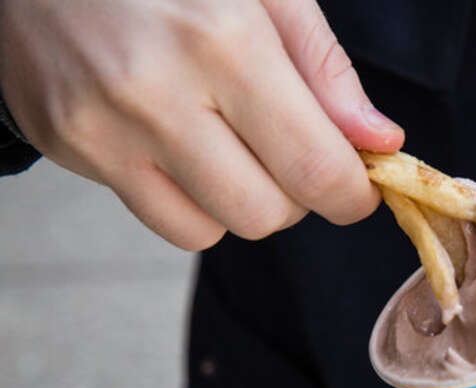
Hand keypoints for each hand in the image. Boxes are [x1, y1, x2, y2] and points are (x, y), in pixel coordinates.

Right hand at [0, 0, 403, 249]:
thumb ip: (325, 69)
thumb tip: (380, 142)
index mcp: (223, 41)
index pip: (315, 167)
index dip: (352, 195)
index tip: (359, 190)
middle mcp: (157, 93)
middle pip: (266, 213)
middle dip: (297, 197)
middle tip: (288, 152)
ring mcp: (103, 127)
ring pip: (214, 231)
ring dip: (243, 202)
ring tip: (230, 142)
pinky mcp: (69, 146)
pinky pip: (163, 220)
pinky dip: (193, 203)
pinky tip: (185, 149)